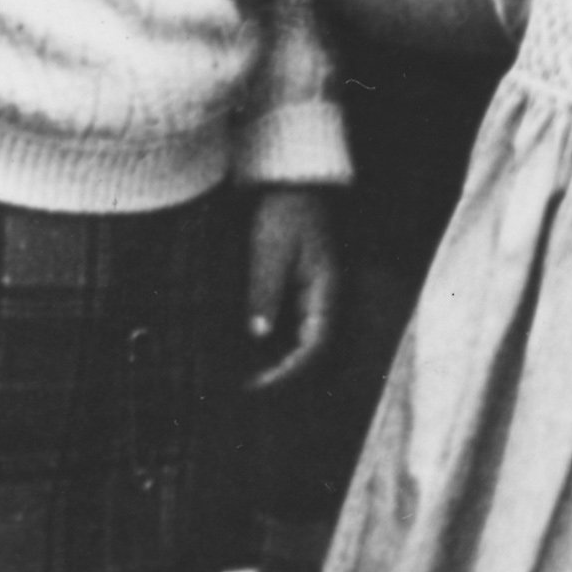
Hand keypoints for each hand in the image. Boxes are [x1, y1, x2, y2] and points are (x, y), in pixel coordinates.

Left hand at [244, 184, 338, 391]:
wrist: (292, 182)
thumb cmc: (283, 212)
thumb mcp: (271, 249)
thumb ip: (265, 289)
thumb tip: (258, 334)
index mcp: (325, 293)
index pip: (314, 347)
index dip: (289, 372)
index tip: (260, 385)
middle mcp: (325, 300)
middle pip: (311, 351)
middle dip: (284, 374)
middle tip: (248, 389)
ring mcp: (314, 295)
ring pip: (302, 341)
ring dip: (279, 360)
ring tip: (245, 375)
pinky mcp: (301, 289)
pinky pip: (292, 325)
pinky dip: (275, 341)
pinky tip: (250, 347)